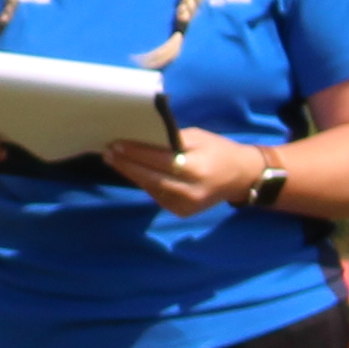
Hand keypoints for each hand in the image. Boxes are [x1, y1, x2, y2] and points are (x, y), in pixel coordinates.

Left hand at [103, 128, 264, 219]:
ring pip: (151, 189)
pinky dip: (144, 183)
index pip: (159, 160)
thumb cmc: (217, 150)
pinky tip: (132, 171)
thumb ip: (170, 139)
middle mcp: (191, 191)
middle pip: (151, 178)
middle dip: (126, 165)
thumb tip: (140, 136)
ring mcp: (186, 205)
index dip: (136, 153)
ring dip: (131, 174)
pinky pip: (157, 196)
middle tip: (107, 153)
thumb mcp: (197, 138)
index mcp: (196, 169)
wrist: (241, 177)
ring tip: (114, 160)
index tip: (116, 144)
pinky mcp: (183, 211)